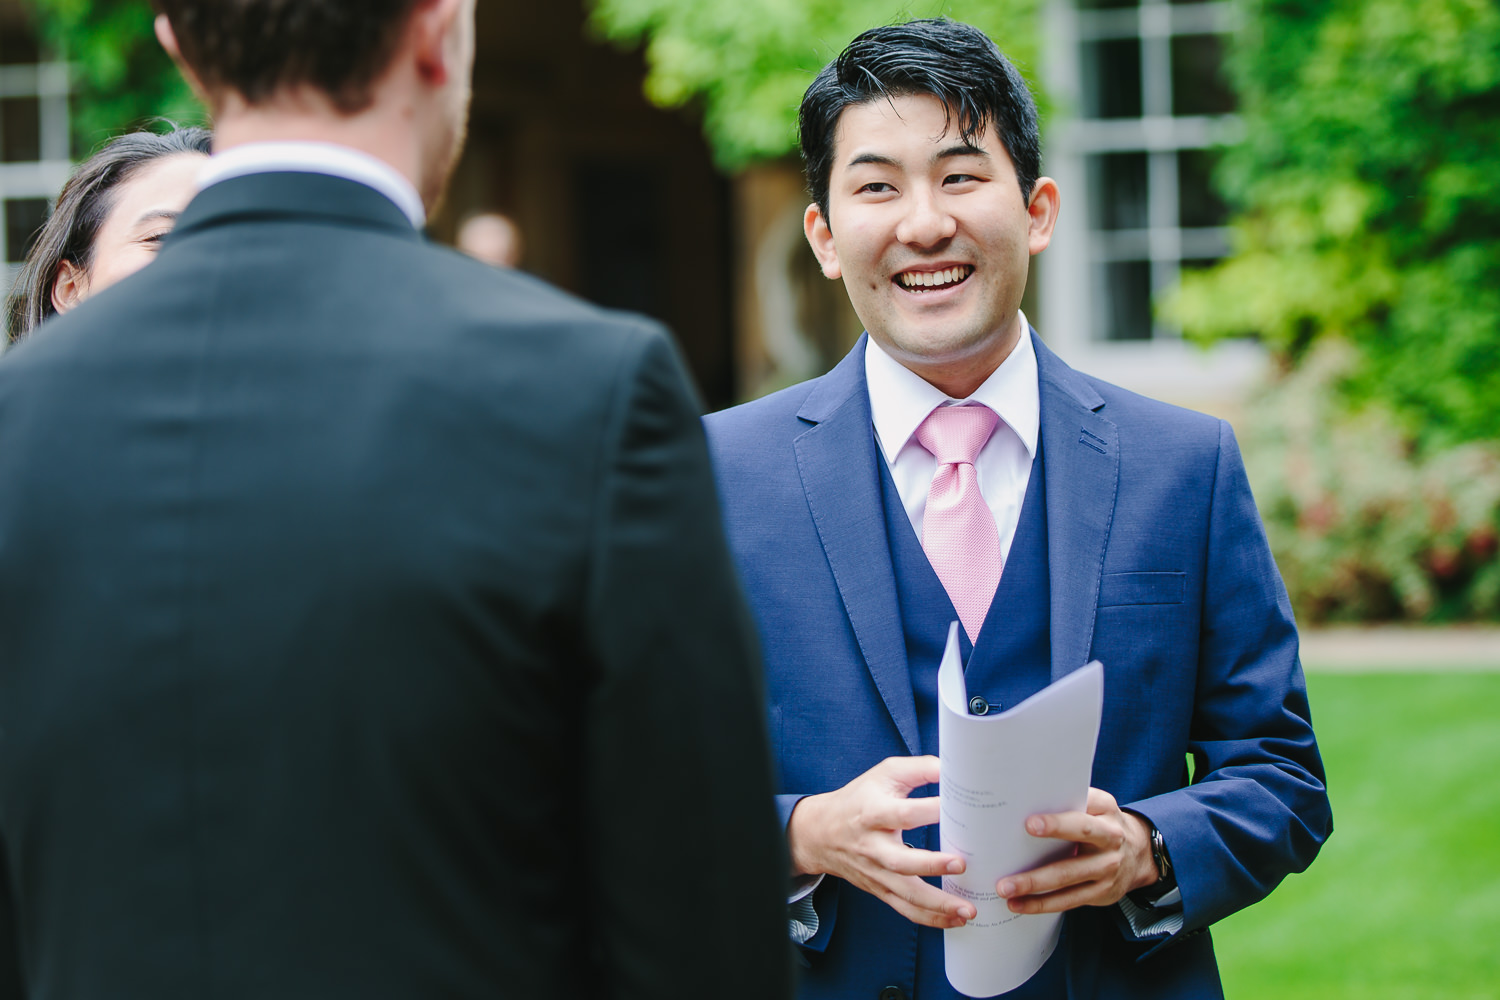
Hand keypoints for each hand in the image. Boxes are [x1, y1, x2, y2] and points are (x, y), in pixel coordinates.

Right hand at [787, 756, 976, 928]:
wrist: (821, 832)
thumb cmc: (861, 798)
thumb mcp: (885, 774)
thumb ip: (920, 769)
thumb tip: (956, 768)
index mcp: (874, 812)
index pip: (903, 813)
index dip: (930, 811)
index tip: (957, 809)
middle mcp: (873, 845)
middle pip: (900, 861)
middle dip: (931, 865)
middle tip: (961, 864)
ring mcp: (876, 872)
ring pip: (905, 893)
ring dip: (937, 905)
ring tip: (967, 910)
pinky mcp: (880, 889)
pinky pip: (905, 908)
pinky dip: (930, 918)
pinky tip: (955, 920)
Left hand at [996, 787, 1157, 913]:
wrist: (1137, 854)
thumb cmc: (1099, 824)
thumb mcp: (1095, 806)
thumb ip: (1069, 801)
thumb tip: (1024, 799)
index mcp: (1104, 809)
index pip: (1081, 812)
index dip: (1057, 821)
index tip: (1029, 824)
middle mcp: (1110, 837)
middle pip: (1075, 843)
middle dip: (1043, 851)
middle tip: (1011, 856)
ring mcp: (1107, 867)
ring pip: (1067, 877)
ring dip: (1034, 884)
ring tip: (1005, 888)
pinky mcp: (1101, 892)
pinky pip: (1069, 900)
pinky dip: (1042, 904)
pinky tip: (1019, 904)